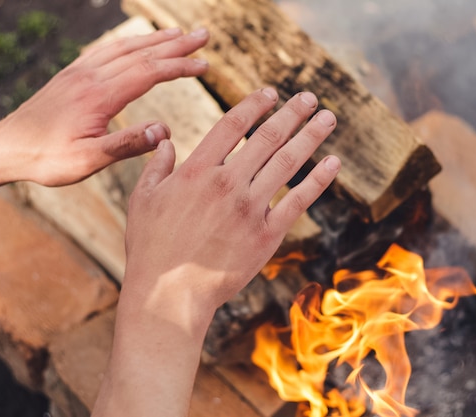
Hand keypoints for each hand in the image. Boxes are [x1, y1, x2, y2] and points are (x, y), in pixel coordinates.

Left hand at [0, 27, 208, 187]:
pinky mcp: (72, 74)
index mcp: (99, 96)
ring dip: (155, 39)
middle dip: (176, 44)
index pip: (148, 73)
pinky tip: (137, 43)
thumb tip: (163, 131)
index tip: (204, 65)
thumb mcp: (87, 160)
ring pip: (124, 48)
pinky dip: (129, 42)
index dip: (179, 67)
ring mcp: (80, 72)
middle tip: (203, 35)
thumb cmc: (48, 158)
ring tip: (178, 34)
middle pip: (140, 53)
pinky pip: (105, 50)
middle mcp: (90, 76)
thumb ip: (125, 145)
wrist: (8, 147)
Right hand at [123, 87, 339, 309]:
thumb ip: (156, 165)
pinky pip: (298, 201)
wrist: (170, 293)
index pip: (232, 125)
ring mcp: (250, 208)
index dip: (255, 105)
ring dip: (311, 137)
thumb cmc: (152, 247)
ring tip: (328, 119)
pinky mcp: (266, 234)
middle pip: (268, 137)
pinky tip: (333, 163)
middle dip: (292, 113)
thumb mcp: (143, 199)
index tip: (271, 93)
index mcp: (197, 170)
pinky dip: (318, 180)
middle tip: (310, 98)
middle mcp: (227, 183)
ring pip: (288, 162)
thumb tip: (166, 140)